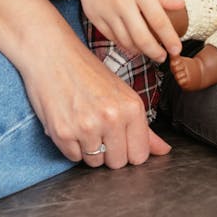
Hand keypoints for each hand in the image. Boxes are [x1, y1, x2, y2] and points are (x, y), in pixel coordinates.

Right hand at [21, 16, 171, 169]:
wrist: (52, 53)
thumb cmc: (87, 71)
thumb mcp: (121, 93)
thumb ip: (143, 127)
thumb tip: (164, 151)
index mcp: (132, 107)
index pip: (140, 155)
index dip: (129, 149)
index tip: (120, 136)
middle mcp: (112, 118)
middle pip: (118, 163)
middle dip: (109, 151)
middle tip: (98, 126)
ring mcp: (87, 127)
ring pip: (95, 163)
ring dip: (89, 148)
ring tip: (83, 121)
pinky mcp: (63, 133)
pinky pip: (73, 158)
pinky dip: (71, 146)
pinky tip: (70, 122)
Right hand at [56, 0, 184, 61]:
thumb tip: (181, 6)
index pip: (158, 20)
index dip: (169, 39)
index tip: (177, 50)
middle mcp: (121, 1)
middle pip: (141, 36)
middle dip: (155, 52)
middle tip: (163, 57)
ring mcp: (105, 10)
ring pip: (125, 41)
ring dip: (140, 50)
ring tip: (149, 51)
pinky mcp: (93, 15)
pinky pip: (111, 37)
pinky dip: (123, 43)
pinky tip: (132, 44)